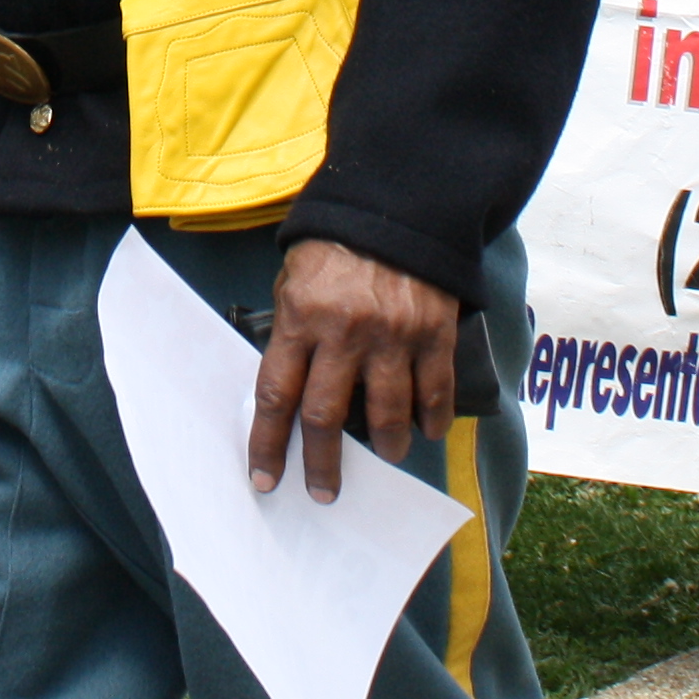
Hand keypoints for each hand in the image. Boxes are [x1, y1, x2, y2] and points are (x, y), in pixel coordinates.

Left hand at [245, 237, 459, 500]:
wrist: (398, 206)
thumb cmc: (337, 245)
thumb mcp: (295, 278)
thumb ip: (291, 328)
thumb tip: (288, 384)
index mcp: (300, 318)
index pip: (275, 394)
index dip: (268, 444)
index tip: (265, 478)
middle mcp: (343, 333)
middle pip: (325, 417)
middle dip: (321, 464)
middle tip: (323, 492)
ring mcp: (391, 336)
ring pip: (386, 413)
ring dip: (385, 446)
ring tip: (386, 457)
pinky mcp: (433, 333)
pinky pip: (433, 390)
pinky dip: (431, 419)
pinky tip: (426, 431)